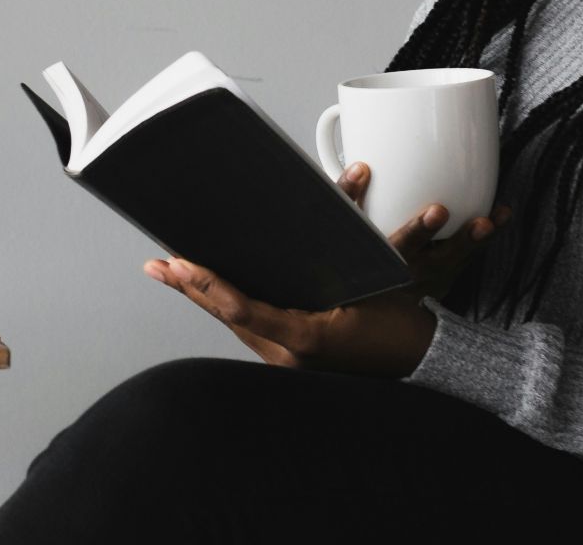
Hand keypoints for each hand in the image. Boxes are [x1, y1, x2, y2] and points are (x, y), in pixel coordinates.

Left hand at [140, 162, 510, 377]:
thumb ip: (337, 258)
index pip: (239, 308)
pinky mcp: (292, 358)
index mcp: (303, 339)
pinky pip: (251, 329)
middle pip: (226, 315)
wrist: (423, 363)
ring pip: (234, 322)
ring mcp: (288, 361)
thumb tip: (310, 220)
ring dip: (204, 296)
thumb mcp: (370, 285)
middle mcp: (288, 355)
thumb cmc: (399, 329)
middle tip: (159, 264)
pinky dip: (228, 307)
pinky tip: (210, 293)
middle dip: (191, 287)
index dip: (205, 283)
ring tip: (173, 273)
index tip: (177, 264)